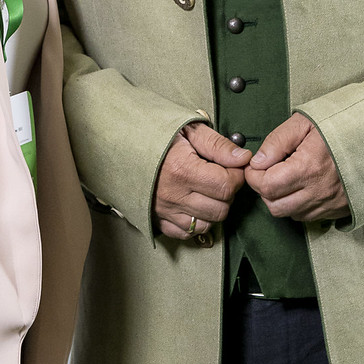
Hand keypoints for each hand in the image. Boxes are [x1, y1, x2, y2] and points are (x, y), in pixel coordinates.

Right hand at [154, 121, 250, 239]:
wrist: (120, 142)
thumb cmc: (155, 134)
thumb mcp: (188, 130)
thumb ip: (218, 145)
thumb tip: (243, 158)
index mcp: (182, 170)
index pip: (227, 186)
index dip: (237, 176)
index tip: (232, 168)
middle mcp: (173, 195)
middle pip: (220, 209)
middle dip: (227, 194)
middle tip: (220, 177)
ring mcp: (164, 210)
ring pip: (206, 224)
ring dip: (212, 209)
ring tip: (206, 191)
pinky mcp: (157, 219)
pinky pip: (186, 233)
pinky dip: (194, 222)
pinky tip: (193, 204)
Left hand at [245, 112, 349, 223]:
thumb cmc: (340, 126)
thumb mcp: (304, 123)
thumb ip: (277, 141)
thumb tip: (258, 161)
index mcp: (309, 167)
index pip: (266, 186)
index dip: (254, 176)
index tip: (256, 165)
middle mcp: (319, 191)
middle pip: (275, 205)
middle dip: (265, 189)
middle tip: (270, 171)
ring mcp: (330, 203)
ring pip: (290, 214)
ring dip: (281, 199)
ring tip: (287, 178)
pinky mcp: (338, 210)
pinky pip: (308, 216)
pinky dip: (298, 205)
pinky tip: (303, 186)